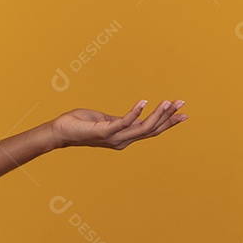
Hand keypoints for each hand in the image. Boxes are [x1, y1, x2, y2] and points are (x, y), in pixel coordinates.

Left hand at [50, 99, 186, 149]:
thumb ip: (120, 120)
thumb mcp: (105, 121)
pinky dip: (135, 112)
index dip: (168, 122)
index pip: (151, 130)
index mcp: (124, 137)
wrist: (59, 131)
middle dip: (169, 117)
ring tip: (169, 102)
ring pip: (143, 128)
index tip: (183, 113)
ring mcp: (114, 138)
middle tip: (182, 104)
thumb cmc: (80, 124)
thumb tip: (134, 115)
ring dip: (157, 114)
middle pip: (152, 130)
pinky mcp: (104, 132)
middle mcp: (123, 140)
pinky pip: (124, 122)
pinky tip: (144, 101)